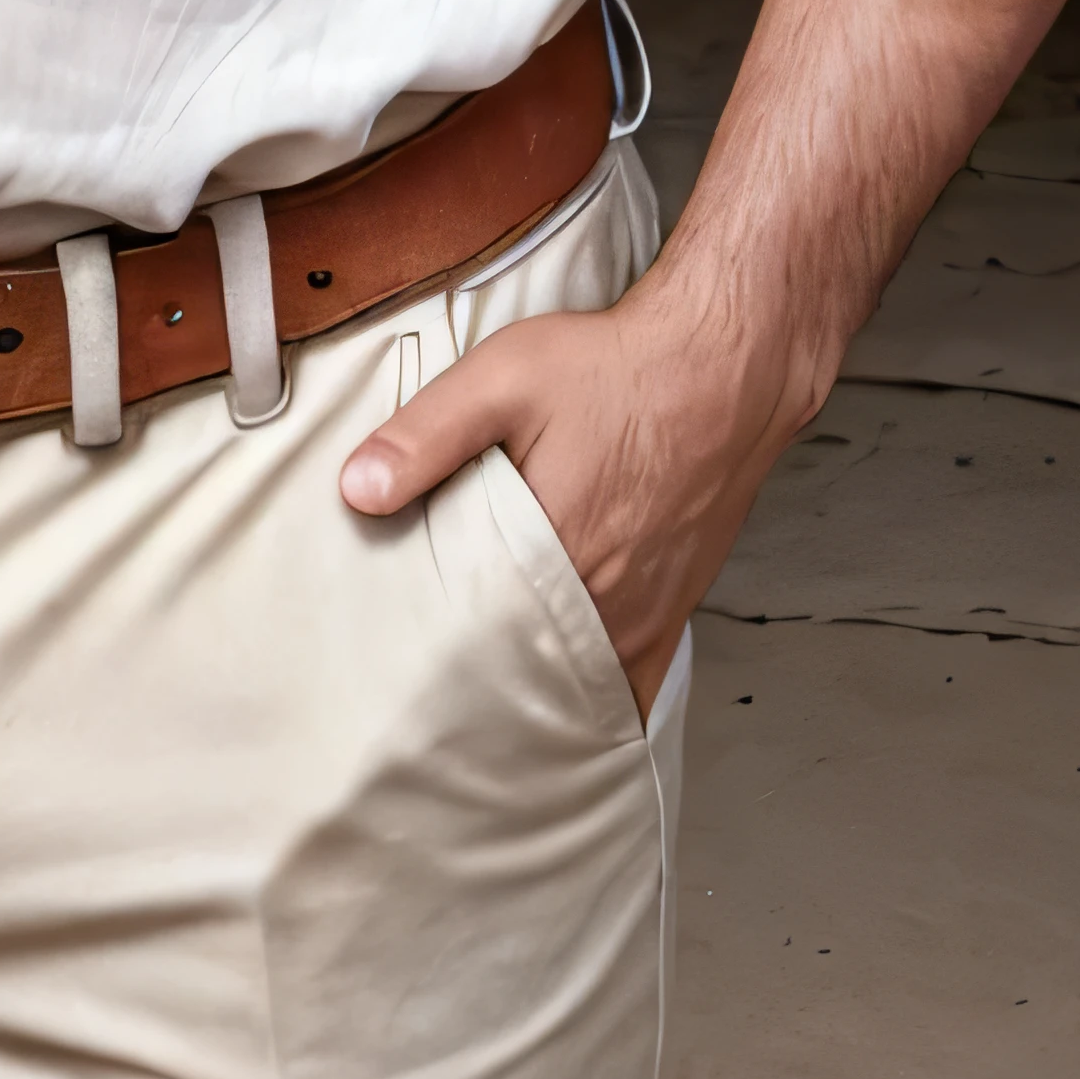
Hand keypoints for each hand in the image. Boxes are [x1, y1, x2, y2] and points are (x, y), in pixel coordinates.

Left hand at [337, 289, 814, 715]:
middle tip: (427, 709)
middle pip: (524, 675)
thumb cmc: (616, 370)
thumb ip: (427, 434)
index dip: (432, 666)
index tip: (395, 681)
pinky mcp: (672, 610)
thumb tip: (359, 488)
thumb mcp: (503, 377)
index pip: (475, 643)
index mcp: (554, 551)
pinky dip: (591, 697)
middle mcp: (606, 600)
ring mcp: (645, 614)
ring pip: (575, 687)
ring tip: (481, 708)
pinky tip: (561, 703)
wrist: (720, 369)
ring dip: (530, 696)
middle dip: (475, 692)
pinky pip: (629, 683)